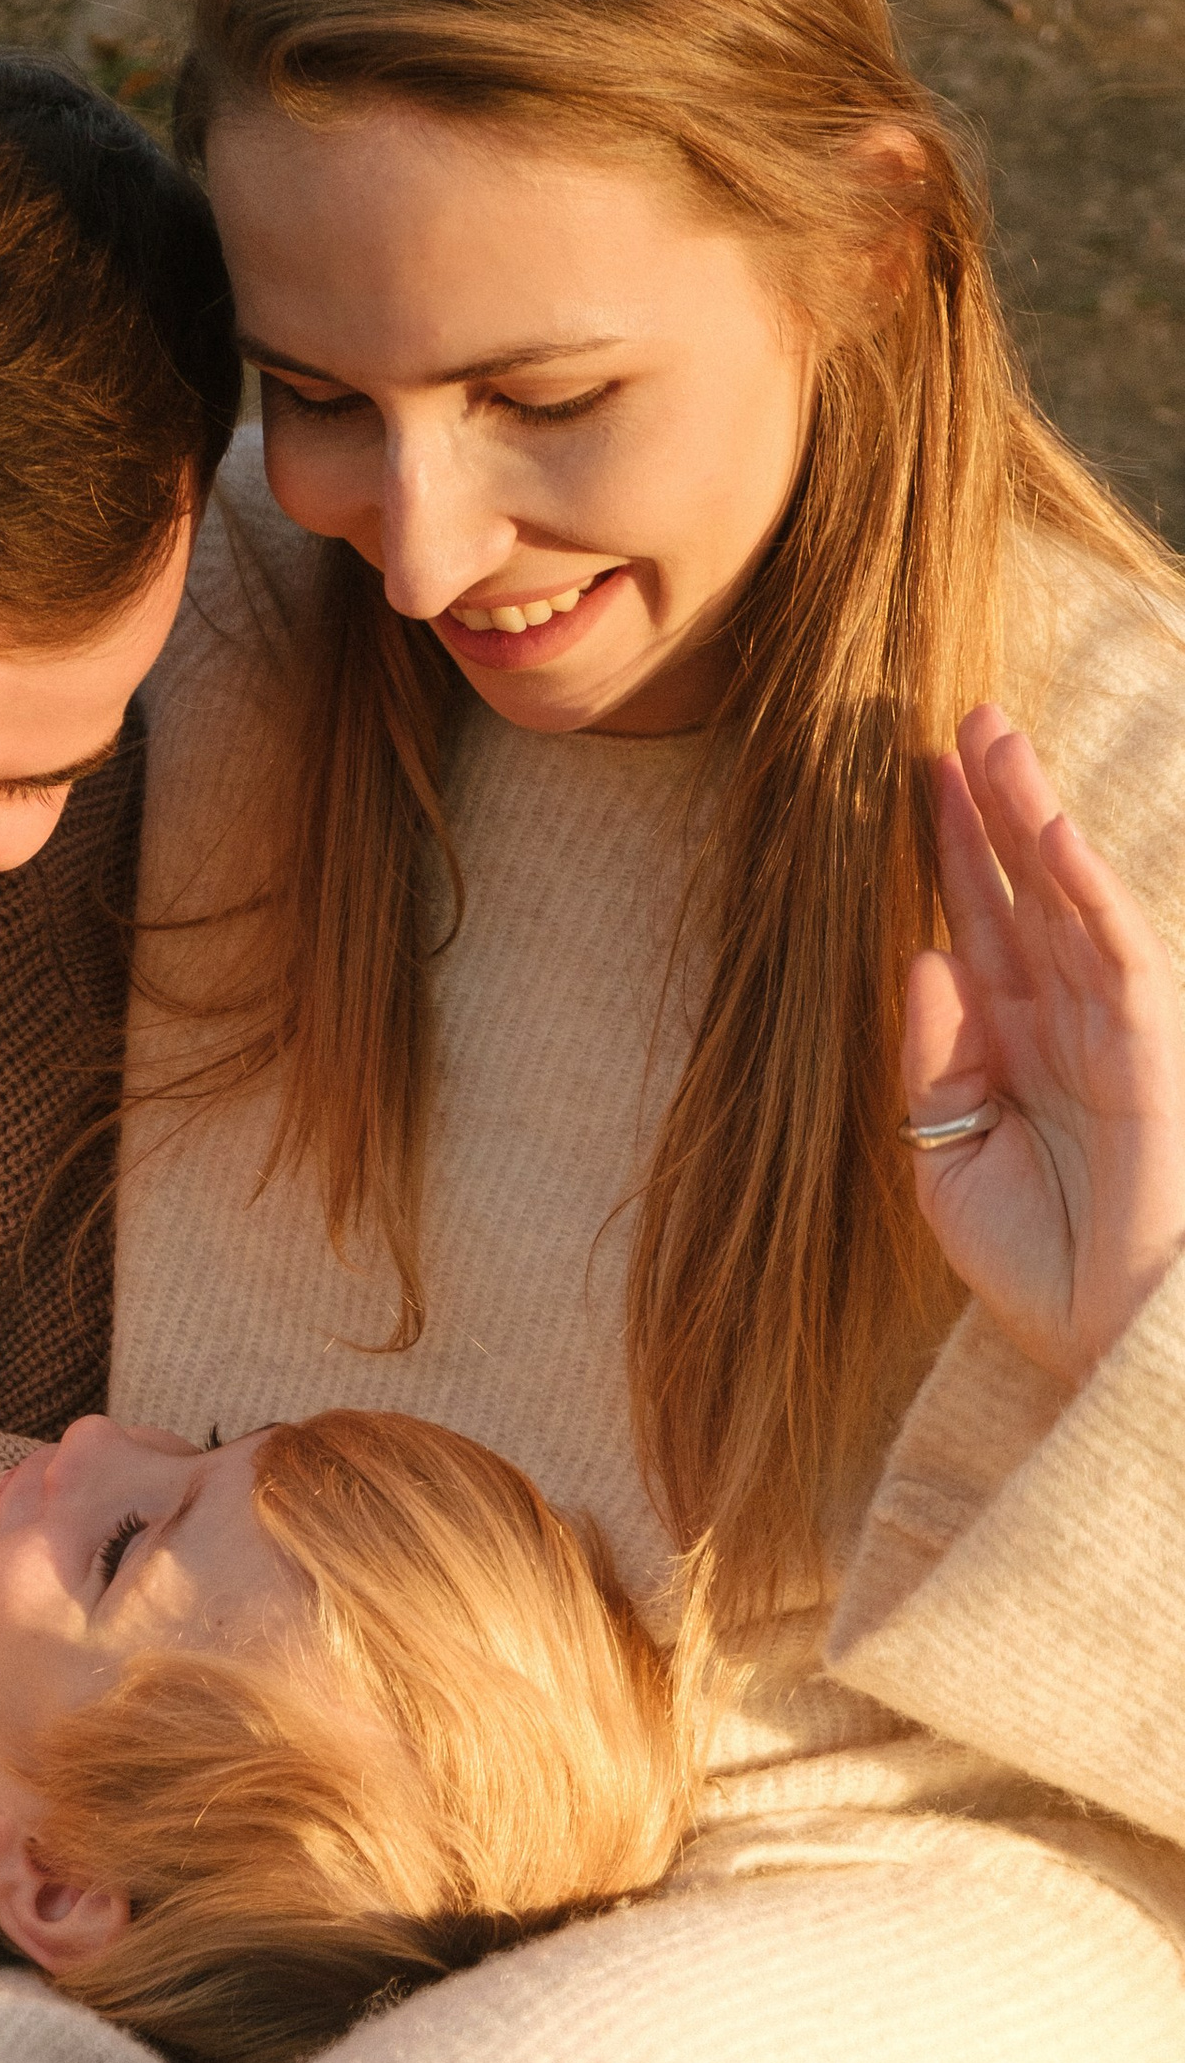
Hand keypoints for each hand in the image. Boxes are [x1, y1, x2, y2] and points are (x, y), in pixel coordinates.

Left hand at [905, 706, 1184, 1385]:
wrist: (1102, 1348)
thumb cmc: (1038, 1268)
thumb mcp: (945, 1162)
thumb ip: (930, 1062)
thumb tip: (920, 957)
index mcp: (1013, 1045)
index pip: (978, 922)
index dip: (947, 850)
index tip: (910, 773)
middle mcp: (1066, 1022)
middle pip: (1024, 889)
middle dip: (994, 803)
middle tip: (960, 714)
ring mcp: (1114, 1030)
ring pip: (1071, 899)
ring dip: (1035, 815)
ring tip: (997, 734)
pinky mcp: (1152, 1052)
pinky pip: (1118, 953)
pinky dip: (1086, 890)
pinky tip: (1051, 831)